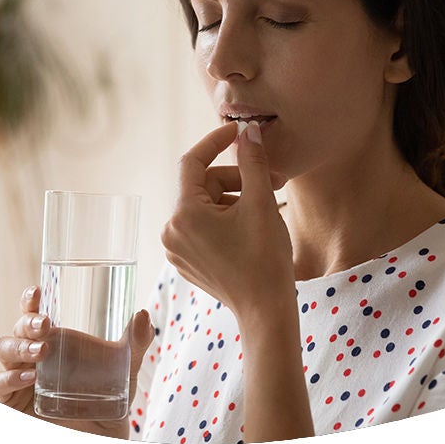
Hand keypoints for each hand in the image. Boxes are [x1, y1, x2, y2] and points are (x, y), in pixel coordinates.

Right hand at [0, 286, 153, 436]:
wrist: (102, 436)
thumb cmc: (108, 397)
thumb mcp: (125, 368)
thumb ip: (135, 342)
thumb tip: (143, 314)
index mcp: (55, 339)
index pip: (35, 313)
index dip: (30, 300)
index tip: (37, 290)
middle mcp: (33, 354)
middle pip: (17, 328)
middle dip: (27, 322)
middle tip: (46, 324)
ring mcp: (21, 377)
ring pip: (3, 350)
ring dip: (18, 346)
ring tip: (41, 351)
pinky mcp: (15, 402)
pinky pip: (0, 385)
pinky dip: (10, 378)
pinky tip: (30, 376)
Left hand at [161, 120, 293, 318]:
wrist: (266, 311)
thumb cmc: (264, 258)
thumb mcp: (261, 202)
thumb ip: (252, 161)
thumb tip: (249, 132)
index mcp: (183, 214)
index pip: (192, 162)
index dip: (216, 141)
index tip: (238, 132)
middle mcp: (171, 230)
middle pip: (202, 185)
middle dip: (237, 178)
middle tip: (273, 179)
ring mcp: (177, 248)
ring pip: (204, 205)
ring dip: (234, 198)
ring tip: (267, 206)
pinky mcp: (187, 260)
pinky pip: (203, 226)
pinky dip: (226, 217)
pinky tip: (252, 225)